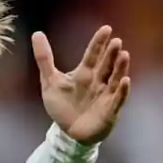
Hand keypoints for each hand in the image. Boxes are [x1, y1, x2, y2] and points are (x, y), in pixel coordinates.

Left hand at [32, 26, 130, 145]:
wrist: (68, 133)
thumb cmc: (62, 106)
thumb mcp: (50, 82)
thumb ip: (44, 59)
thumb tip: (36, 34)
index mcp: (85, 73)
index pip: (93, 55)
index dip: (99, 43)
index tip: (106, 29)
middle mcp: (98, 82)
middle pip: (106, 65)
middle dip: (111, 54)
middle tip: (116, 41)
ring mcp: (105, 95)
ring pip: (115, 79)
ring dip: (120, 68)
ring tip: (124, 55)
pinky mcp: (109, 111)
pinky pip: (117, 100)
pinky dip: (122, 91)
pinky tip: (126, 81)